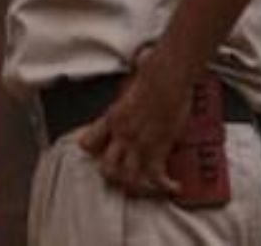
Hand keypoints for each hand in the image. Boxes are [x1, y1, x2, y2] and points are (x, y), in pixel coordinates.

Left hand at [77, 51, 188, 197]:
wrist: (165, 77)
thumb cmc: (151, 74)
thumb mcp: (131, 87)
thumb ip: (129, 94)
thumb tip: (134, 72)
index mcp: (111, 118)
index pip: (88, 142)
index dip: (93, 152)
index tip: (100, 155)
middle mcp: (121, 134)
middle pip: (106, 167)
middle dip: (113, 177)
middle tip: (124, 178)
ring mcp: (138, 144)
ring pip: (127, 177)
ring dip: (137, 186)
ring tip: (146, 187)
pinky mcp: (158, 148)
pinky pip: (157, 176)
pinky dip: (165, 185)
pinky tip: (173, 186)